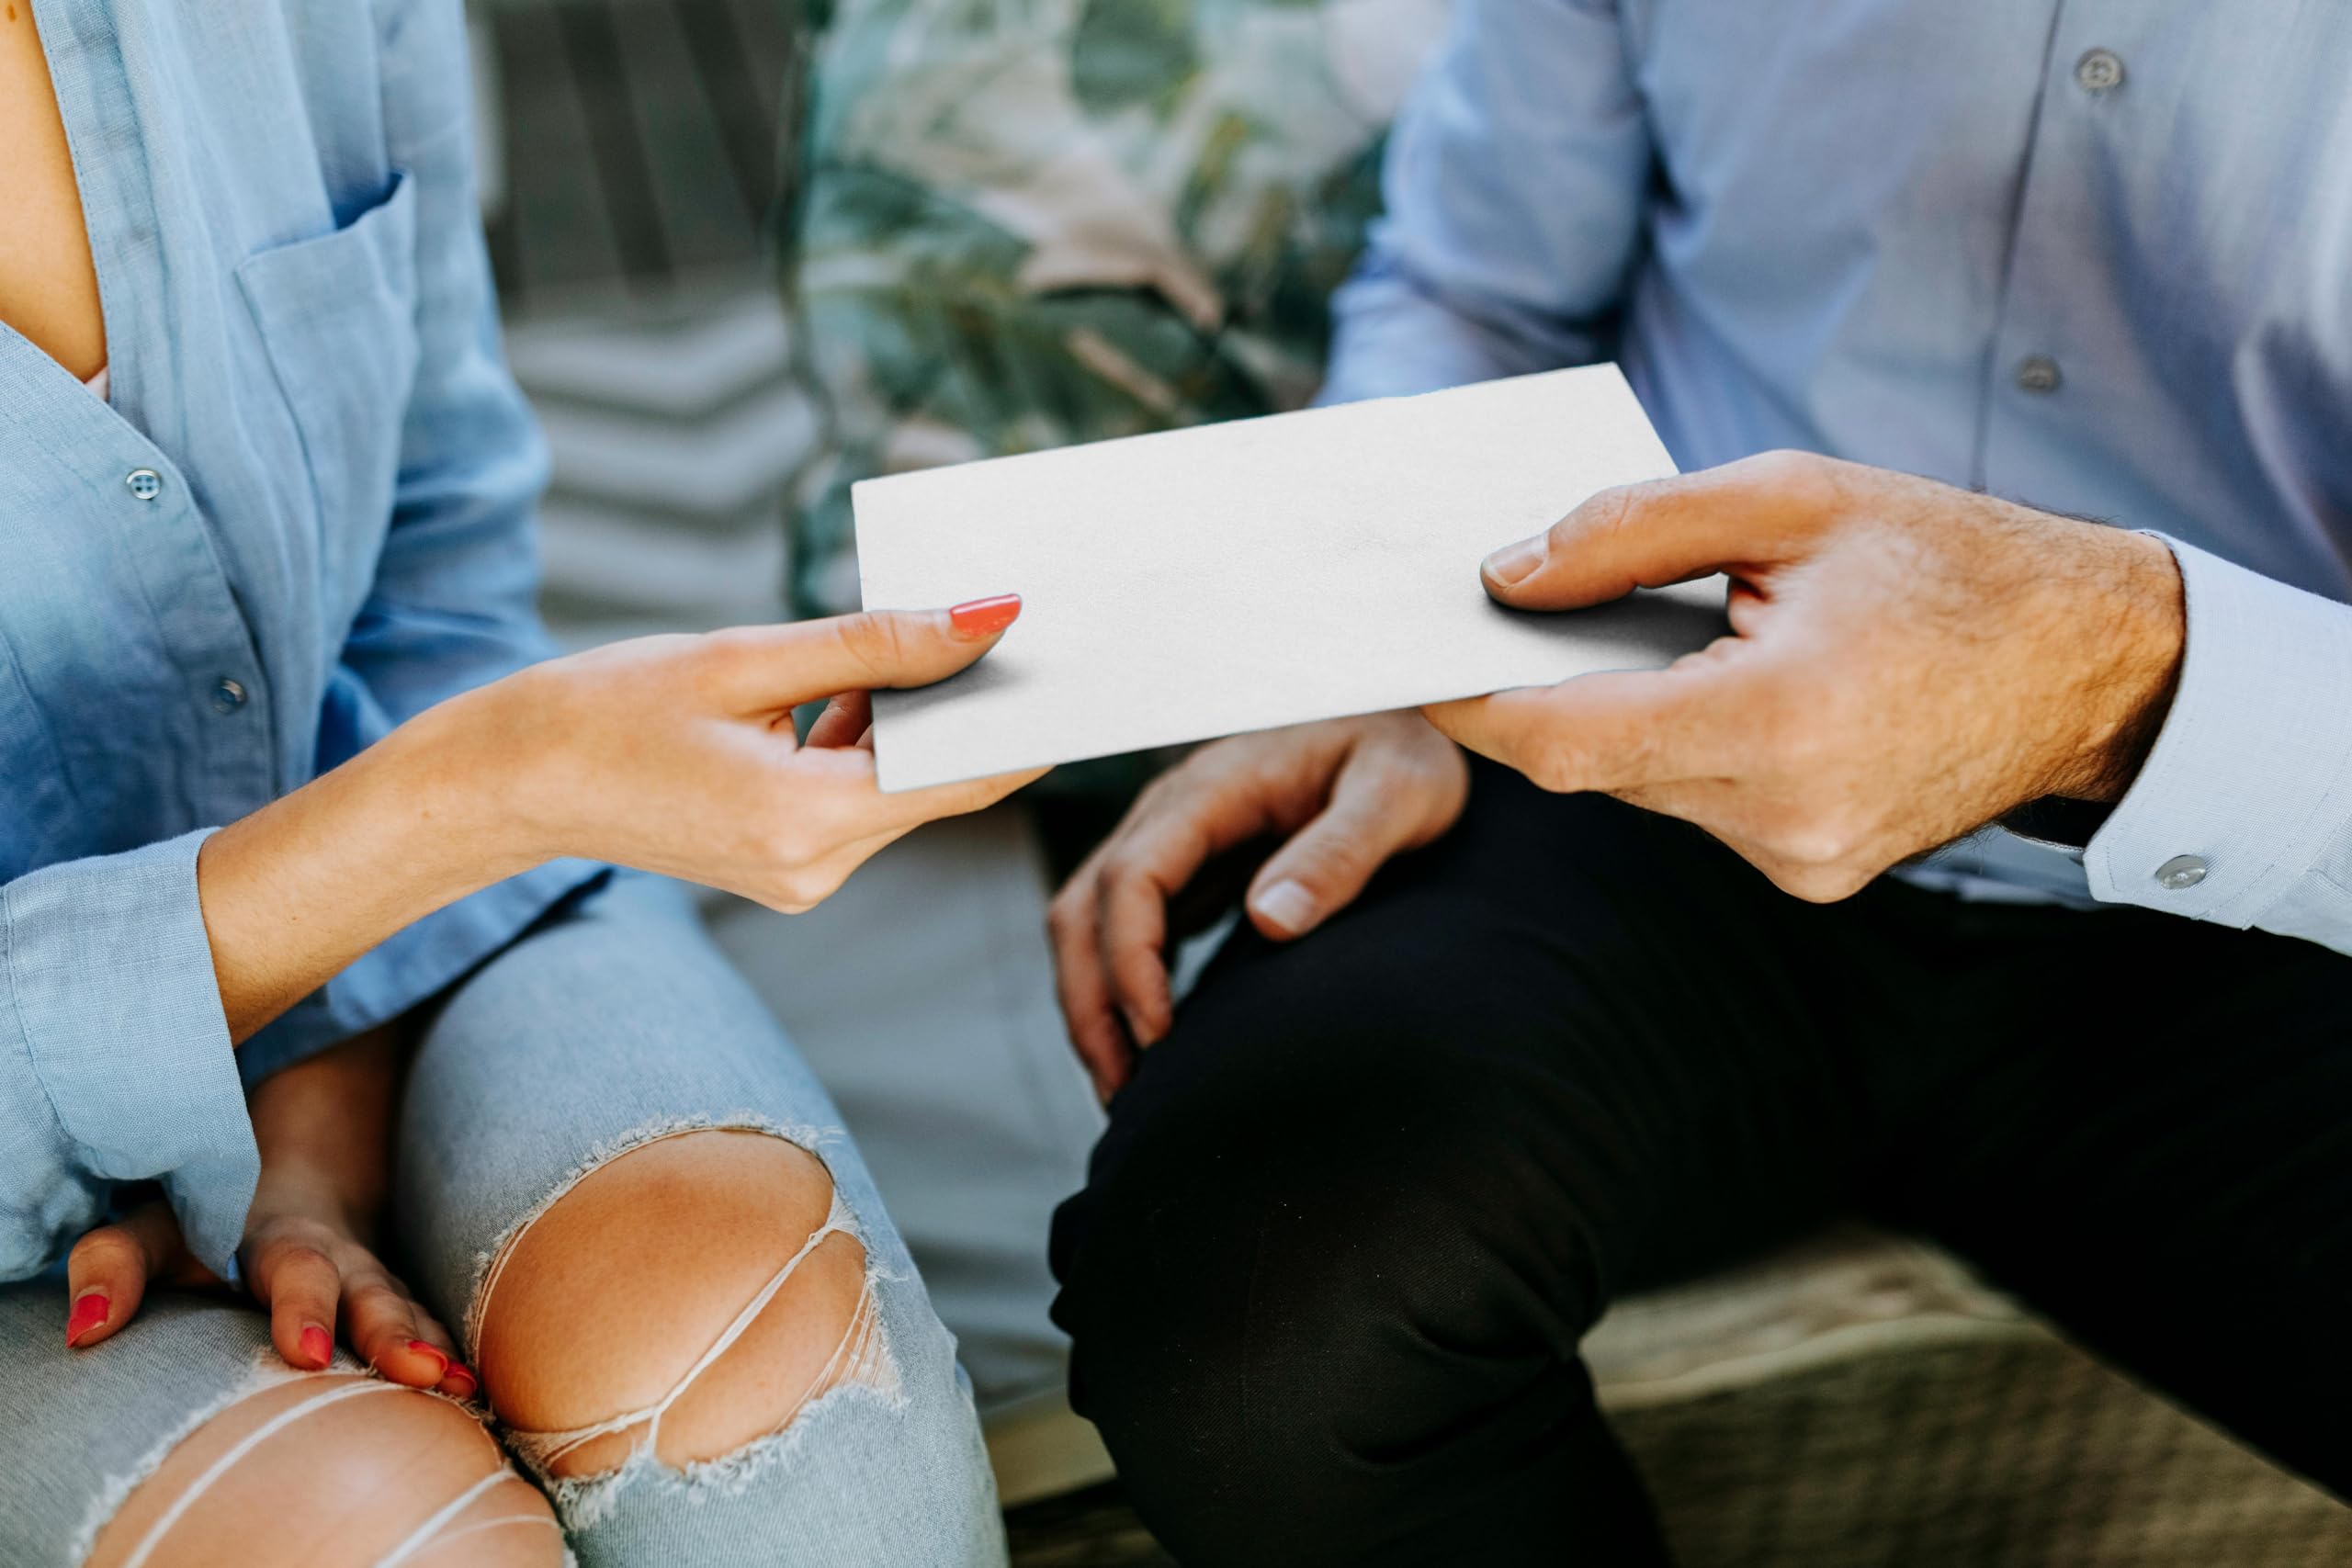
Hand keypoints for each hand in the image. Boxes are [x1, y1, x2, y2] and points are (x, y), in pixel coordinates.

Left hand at [64, 1027, 471, 1394]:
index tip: (309, 1354)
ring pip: (405, 1309)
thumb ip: (116, 1265)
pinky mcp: (391, 1301)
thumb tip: (84, 1332)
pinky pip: (427, 1322)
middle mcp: (335, 1258)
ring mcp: (370, 1279)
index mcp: (275, 1241)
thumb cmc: (206, 1219)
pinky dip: (452, 1352)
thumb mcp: (155, 1226)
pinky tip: (472, 1389)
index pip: (292, 1270)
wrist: (292, 1171)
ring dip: (429, 1346)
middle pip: (367, 1292)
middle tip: (417, 1372)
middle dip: (390, 1332)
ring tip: (455, 1385)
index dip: (303, 1309)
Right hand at [200, 598, 1046, 1040]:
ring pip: (899, 786)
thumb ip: (877, 643)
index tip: (1088, 657)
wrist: (503, 782)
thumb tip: (993, 615)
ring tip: (915, 635)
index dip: (1036, 716)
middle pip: (941, 780)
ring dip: (909, 716)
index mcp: (811, 822)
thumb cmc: (605, 708)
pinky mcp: (783, 866)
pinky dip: (863, 743)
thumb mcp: (745, 656)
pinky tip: (840, 687)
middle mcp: (818, 869)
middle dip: (976, 702)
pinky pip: (856, 798)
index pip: (970, 775)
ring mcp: (801, 877)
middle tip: (1019, 616)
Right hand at [1049, 713, 1467, 1098]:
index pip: (1131, 875)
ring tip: (1125, 1091)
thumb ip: (1341, 850)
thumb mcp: (1399, 793)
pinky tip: (1154, 1049)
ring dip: (1095, 1004)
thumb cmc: (1410, 751)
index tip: (1159, 1035)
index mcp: (1214, 788)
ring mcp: (1179, 841)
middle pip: (1086, 907)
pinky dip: (1124, 990)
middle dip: (1090, 1002)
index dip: (1130, 959)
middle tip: (1123, 1094)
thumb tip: (1271, 918)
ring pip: (1093, 922)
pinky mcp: (1195, 869)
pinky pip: (1132, 930)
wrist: (1414, 723)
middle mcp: (1177, 811)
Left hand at [1424, 451, 2184, 901]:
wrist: (2091, 664)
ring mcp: (1801, 861)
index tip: (1408, 662)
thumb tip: (1504, 574)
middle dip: (1534, 696)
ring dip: (1611, 718)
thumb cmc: (1947, 559)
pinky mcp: (1812, 876)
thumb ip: (1632, 530)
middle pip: (1590, 767)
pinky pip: (1694, 808)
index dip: (1473, 704)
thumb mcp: (1792, 499)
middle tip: (1485, 621)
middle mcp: (1786, 816)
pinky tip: (1700, 686)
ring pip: (1637, 790)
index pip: (1569, 739)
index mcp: (1784, 720)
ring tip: (1622, 636)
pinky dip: (1672, 748)